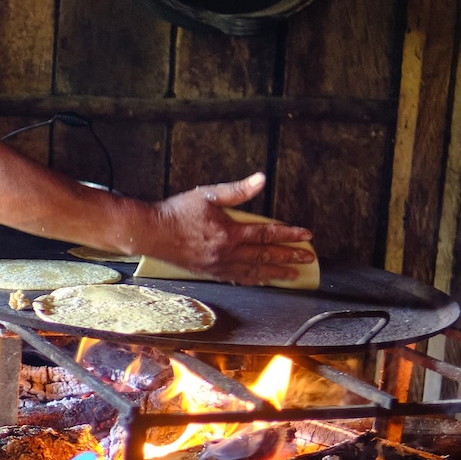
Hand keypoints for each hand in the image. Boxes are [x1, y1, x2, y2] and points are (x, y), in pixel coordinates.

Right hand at [140, 172, 313, 282]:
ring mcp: (218, 265)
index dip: (289, 235)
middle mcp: (227, 253)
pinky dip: (253, 279)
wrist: (152, 233)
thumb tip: (261, 179)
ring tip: (293, 276)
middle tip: (308, 260)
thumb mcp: (207, 194)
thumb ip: (236, 190)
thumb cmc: (177, 212)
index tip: (306, 236)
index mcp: (229, 233)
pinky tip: (262, 280)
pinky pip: (237, 278)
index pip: (266, 234)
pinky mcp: (209, 271)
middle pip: (265, 255)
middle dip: (289, 257)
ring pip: (254, 271)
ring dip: (275, 272)